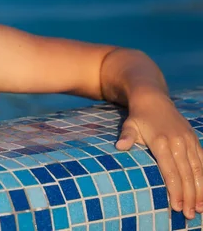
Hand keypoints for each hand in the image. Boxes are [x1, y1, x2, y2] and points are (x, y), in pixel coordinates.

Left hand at [116, 94, 202, 218]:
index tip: (176, 207)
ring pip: (198, 170)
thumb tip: (119, 147)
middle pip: (186, 175)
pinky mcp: (194, 140)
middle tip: (189, 214)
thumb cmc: (138, 117)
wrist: (153, 99)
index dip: (175, 190)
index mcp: (161, 142)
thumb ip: (126, 137)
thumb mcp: (129, 125)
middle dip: (189, 197)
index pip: (171, 172)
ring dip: (201, 191)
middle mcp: (178, 143)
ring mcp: (188, 141)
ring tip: (200, 209)